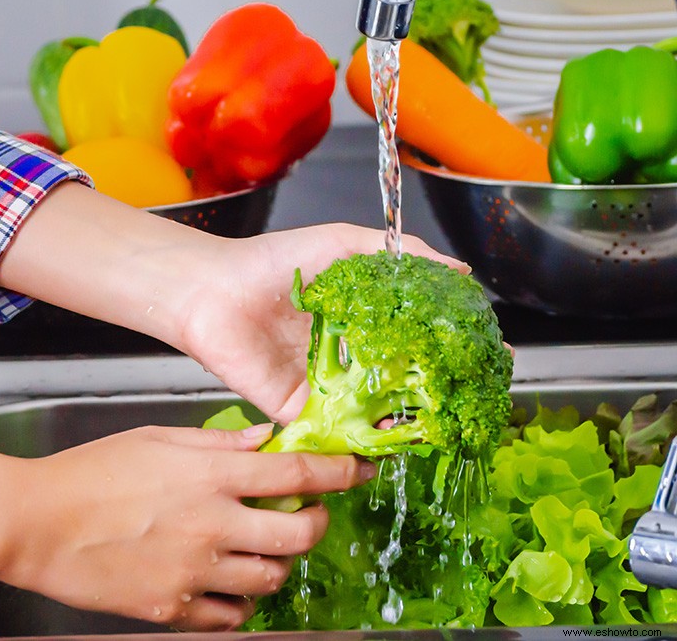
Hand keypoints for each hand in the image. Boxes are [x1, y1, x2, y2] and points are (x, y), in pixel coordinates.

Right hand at [0, 424, 374, 630]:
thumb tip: (266, 440)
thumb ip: (217, 442)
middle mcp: (212, 527)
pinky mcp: (173, 609)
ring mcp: (195, 574)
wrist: (36, 524)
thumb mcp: (156, 439)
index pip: (297, 477)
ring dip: (278, 563)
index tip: (358, 471)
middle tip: (306, 516)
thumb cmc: (90, 472)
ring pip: (270, 580)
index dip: (339, 474)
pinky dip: (241, 602)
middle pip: (298, 537)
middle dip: (315, 524)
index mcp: (210, 478)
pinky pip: (231, 617)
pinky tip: (228, 582)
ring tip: (260, 549)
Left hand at [175, 223, 466, 422]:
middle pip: (393, 384)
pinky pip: (330, 434)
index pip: (407, 344)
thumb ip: (398, 254)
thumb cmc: (272, 261)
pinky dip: (357, 444)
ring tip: (437, 428)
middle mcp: (341, 358)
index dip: (439, 354)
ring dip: (400, 424)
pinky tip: (389, 446)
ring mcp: (320, 387)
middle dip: (428, 396)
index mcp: (355, 323)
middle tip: (465, 401)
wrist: (213, 288)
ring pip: (367, 414)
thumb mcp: (344, 244)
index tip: (476, 362)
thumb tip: (458, 270)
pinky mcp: (295, 410)